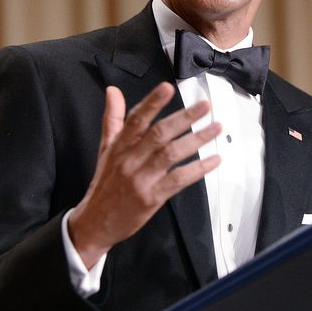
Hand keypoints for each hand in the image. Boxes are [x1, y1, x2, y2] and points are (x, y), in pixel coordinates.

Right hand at [68, 82, 220, 268]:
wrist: (95, 223)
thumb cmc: (105, 183)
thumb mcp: (105, 149)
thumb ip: (112, 118)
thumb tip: (112, 90)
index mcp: (119, 146)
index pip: (137, 119)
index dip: (152, 102)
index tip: (167, 88)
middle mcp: (130, 160)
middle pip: (159, 134)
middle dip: (184, 118)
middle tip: (205, 106)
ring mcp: (141, 179)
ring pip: (171, 154)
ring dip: (197, 139)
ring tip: (216, 128)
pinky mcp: (152, 198)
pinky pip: (178, 180)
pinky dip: (198, 169)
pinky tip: (214, 160)